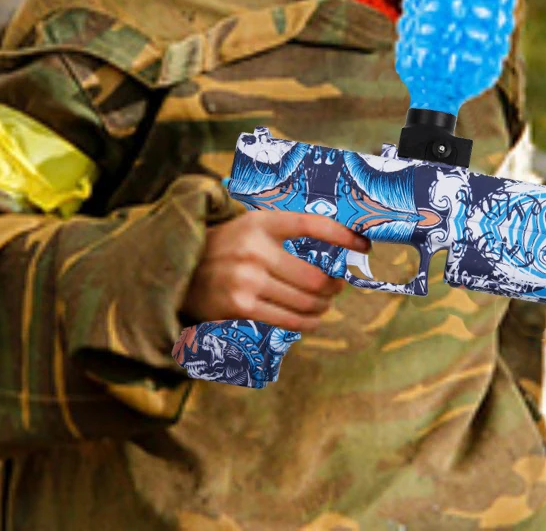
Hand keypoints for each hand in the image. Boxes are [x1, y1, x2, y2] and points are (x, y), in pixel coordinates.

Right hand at [180, 211, 370, 332]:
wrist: (182, 269)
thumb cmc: (229, 246)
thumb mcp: (253, 226)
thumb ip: (287, 232)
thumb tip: (336, 245)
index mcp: (262, 222)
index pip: (312, 225)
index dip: (343, 236)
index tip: (363, 246)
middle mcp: (255, 250)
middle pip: (315, 277)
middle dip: (334, 286)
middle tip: (338, 287)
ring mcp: (247, 280)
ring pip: (305, 302)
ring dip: (323, 307)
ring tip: (324, 304)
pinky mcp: (241, 307)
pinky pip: (287, 319)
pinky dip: (306, 323)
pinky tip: (311, 320)